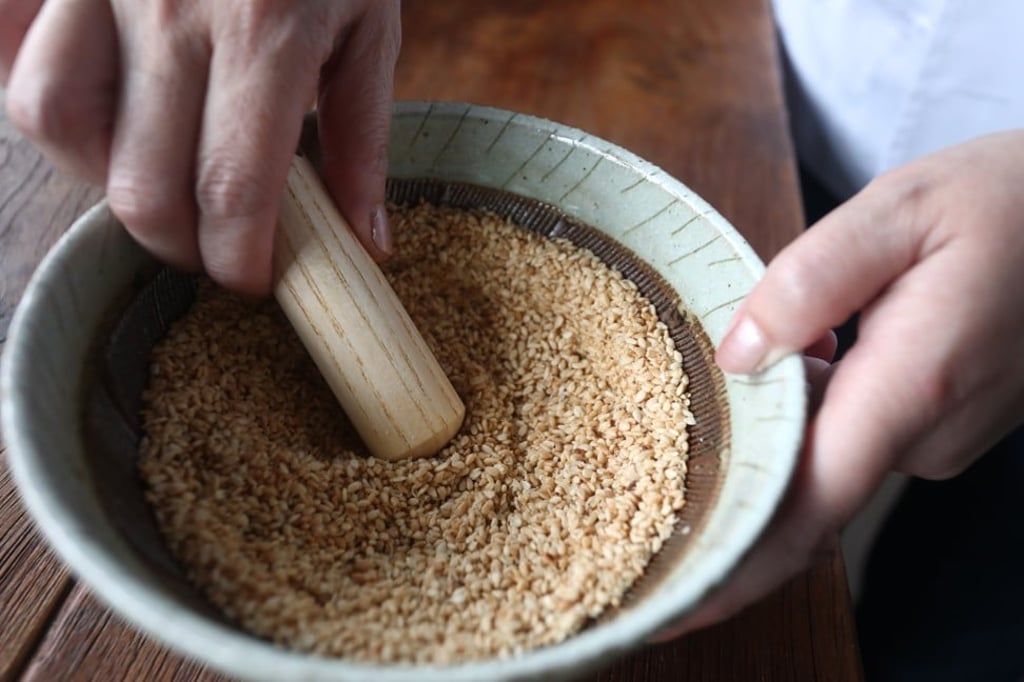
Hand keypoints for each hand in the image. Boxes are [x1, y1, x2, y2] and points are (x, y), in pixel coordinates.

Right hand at [2, 0, 399, 294]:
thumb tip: (366, 242)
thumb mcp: (370, 29)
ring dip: (102, 177)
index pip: (232, 193)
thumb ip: (363, 140)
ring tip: (155, 175)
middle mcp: (172, 8)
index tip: (251, 279)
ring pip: (51, 121)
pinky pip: (11, 50)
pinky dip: (42, 95)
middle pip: (139, 184)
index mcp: (267, 32)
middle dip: (178, 243)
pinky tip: (101, 110)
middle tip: (211, 244)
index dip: (236, 261)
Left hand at [658, 130, 1023, 638]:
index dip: (739, 564)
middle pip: (801, 484)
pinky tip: (808, 357)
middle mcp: (929, 433)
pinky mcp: (943, 426)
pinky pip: (856, 435)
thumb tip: (737, 357)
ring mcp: (942, 437)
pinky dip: (814, 412)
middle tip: (669, 451)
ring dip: (776, 427)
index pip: (809, 509)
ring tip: (753, 364)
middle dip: (734, 475)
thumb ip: (808, 284)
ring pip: (825, 454)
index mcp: (912, 385)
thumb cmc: (1007, 201)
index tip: (678, 603)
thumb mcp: (898, 212)